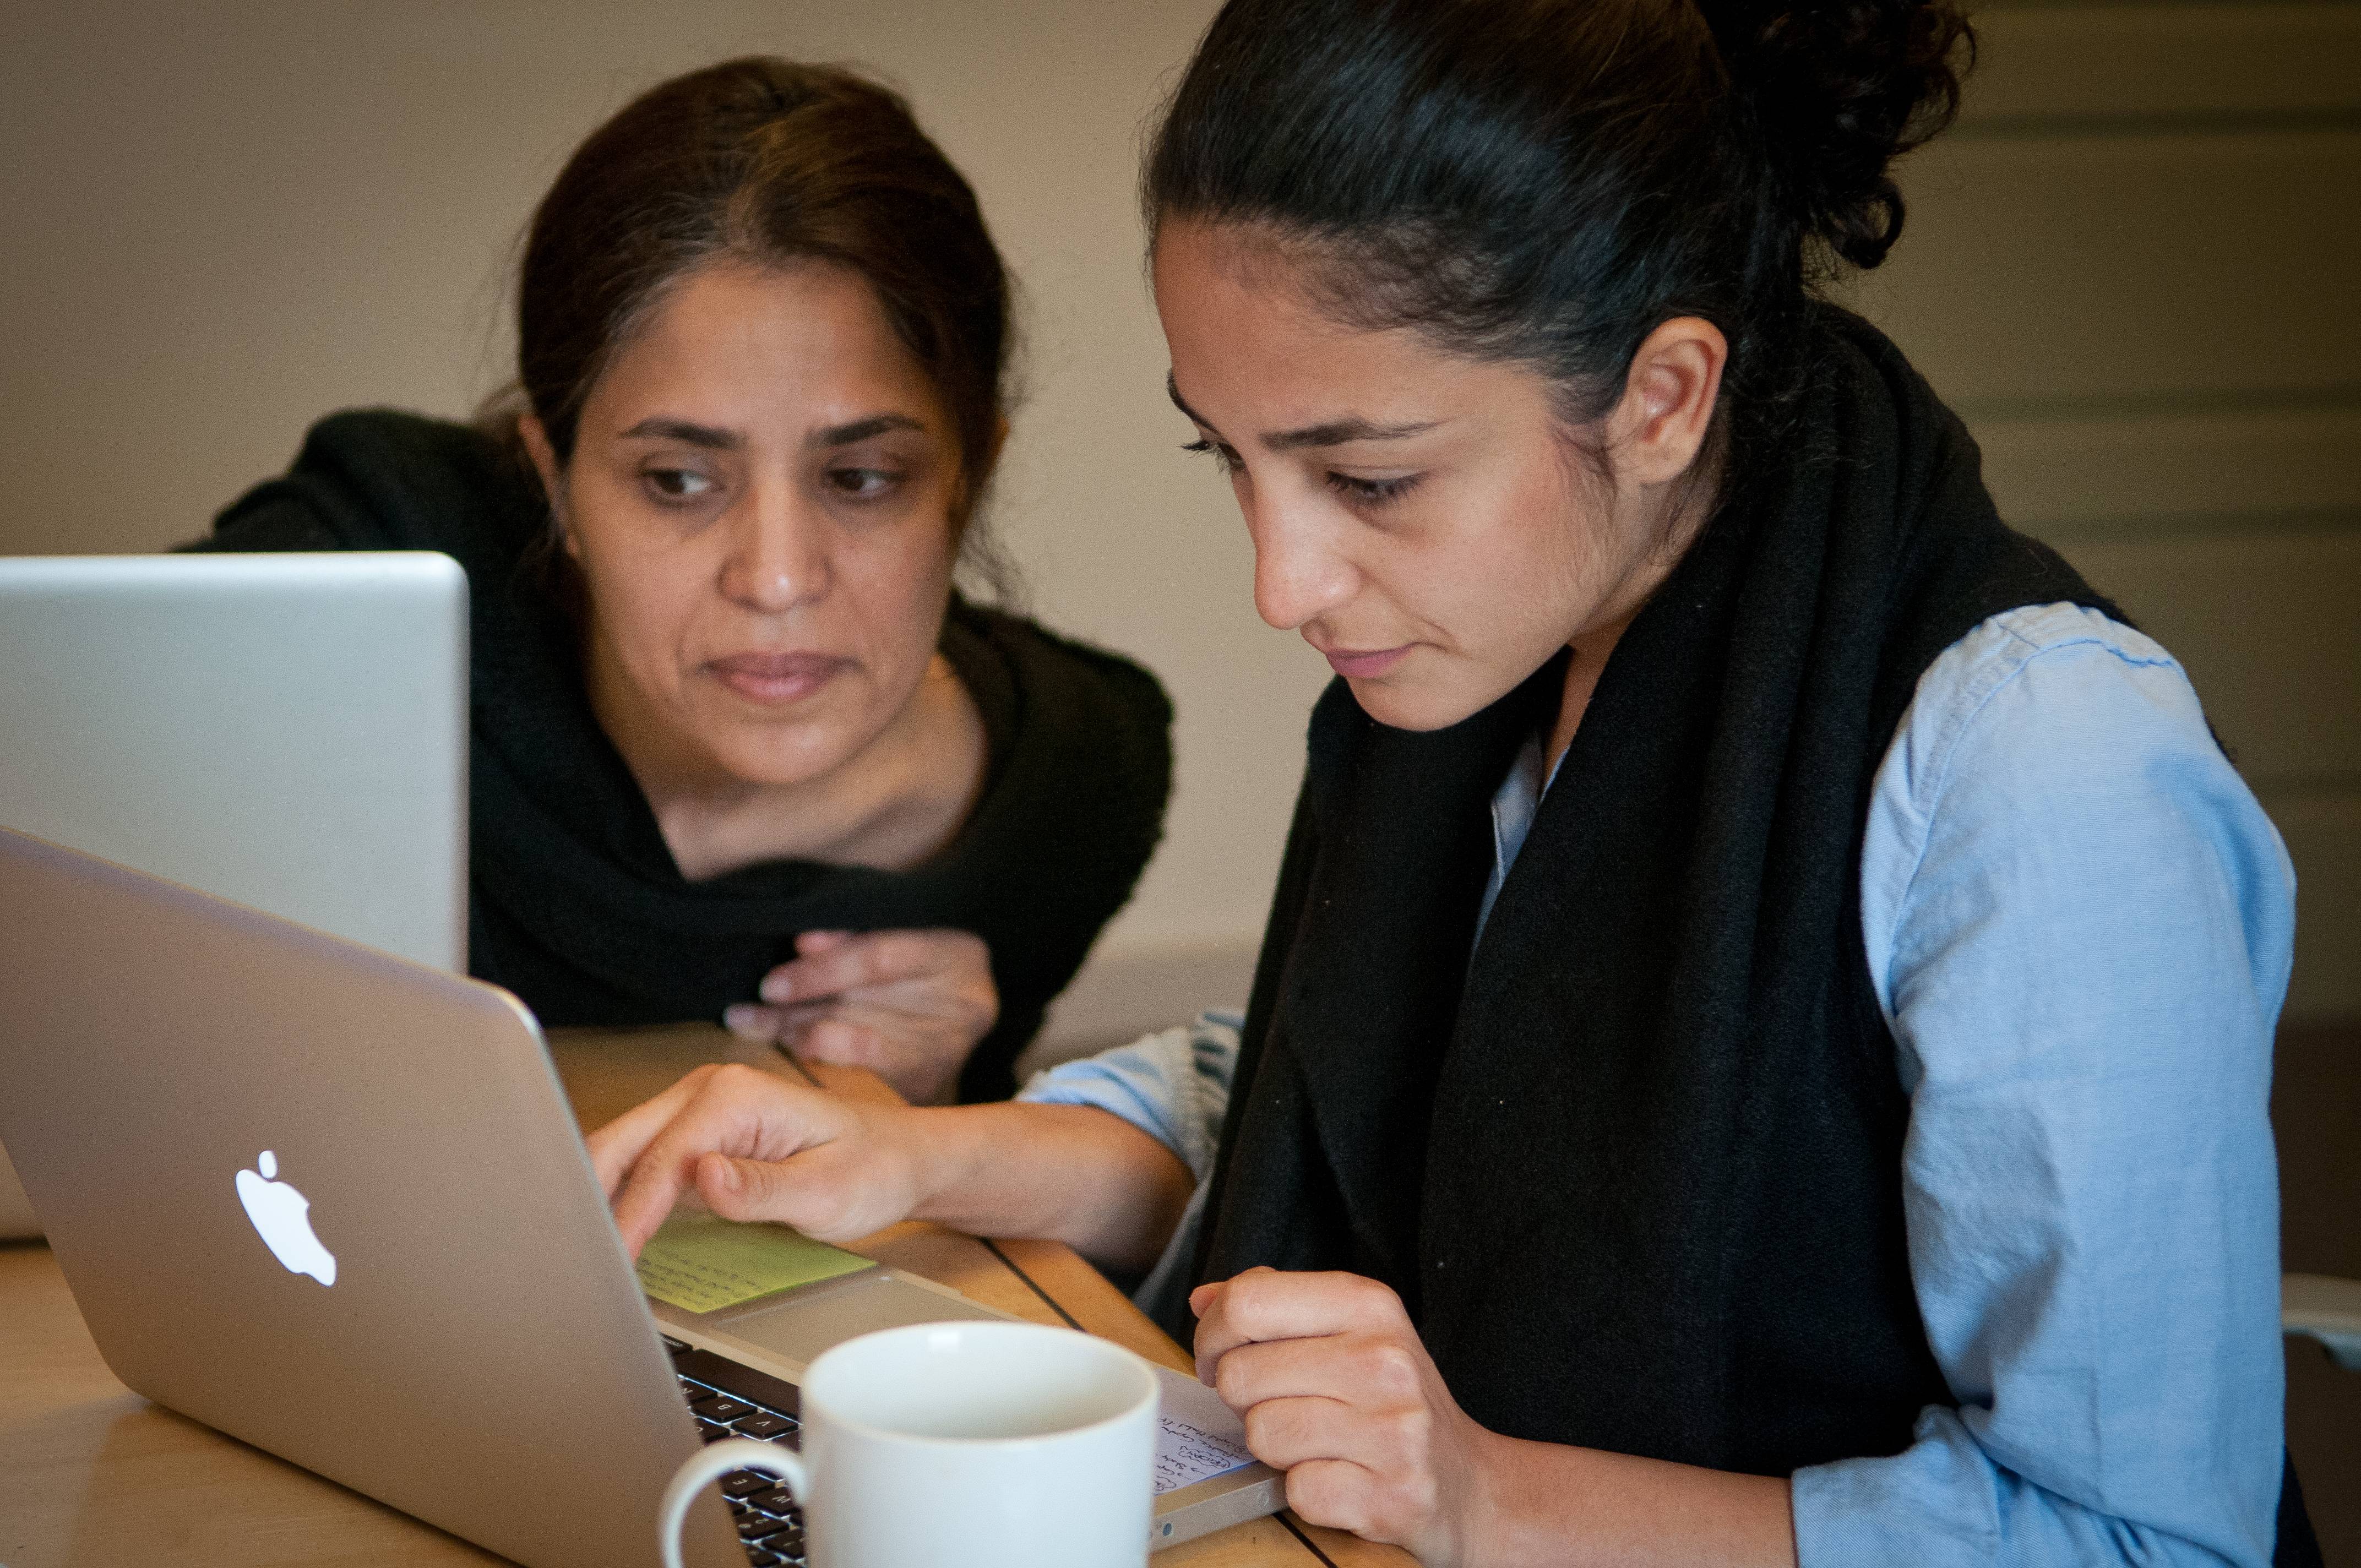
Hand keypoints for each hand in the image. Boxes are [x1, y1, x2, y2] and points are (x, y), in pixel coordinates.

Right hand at [586, 1063, 928, 1255]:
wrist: (899, 1157)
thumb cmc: (872, 1169)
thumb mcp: (827, 1189)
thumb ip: (762, 1187)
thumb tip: (702, 1176)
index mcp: (736, 1095)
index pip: (663, 1160)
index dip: (632, 1214)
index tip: (612, 1260)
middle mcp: (708, 1092)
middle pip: (622, 1142)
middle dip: (587, 1194)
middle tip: (569, 1258)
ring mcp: (699, 1112)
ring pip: (624, 1151)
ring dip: (595, 1194)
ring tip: (572, 1250)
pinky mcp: (698, 1138)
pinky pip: (645, 1164)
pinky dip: (619, 1196)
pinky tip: (605, 1232)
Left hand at [723, 929, 997, 1103]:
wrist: (953, 1005)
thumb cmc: (914, 961)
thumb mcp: (894, 933)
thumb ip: (854, 938)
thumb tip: (801, 943)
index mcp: (959, 957)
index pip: (880, 959)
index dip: (822, 969)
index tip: (771, 983)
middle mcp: (963, 1009)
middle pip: (865, 1009)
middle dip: (796, 1013)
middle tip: (744, 1015)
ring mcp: (946, 1053)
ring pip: (856, 1047)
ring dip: (795, 1037)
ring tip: (750, 1027)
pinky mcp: (924, 1085)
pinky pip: (858, 1077)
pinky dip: (815, 1062)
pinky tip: (783, 1050)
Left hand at [1192, 1267, 1497, 1566]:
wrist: (1468, 1483)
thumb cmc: (1393, 1401)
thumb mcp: (1349, 1331)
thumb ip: (1275, 1307)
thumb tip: (1202, 1300)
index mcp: (1369, 1305)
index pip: (1247, 1300)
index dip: (1212, 1335)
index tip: (1219, 1356)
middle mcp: (1385, 1360)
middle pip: (1239, 1374)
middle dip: (1244, 1399)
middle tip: (1282, 1405)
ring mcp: (1392, 1431)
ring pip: (1260, 1433)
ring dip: (1275, 1447)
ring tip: (1317, 1441)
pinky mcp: (1390, 1495)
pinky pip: (1295, 1490)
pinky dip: (1305, 1491)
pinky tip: (1340, 1476)